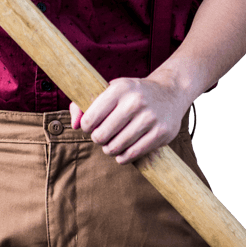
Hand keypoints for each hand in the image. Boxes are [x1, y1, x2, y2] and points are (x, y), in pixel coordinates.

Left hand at [69, 76, 189, 163]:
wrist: (170, 92)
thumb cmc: (132, 93)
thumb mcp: (109, 90)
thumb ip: (84, 104)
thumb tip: (75, 125)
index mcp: (119, 89)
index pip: (90, 119)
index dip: (87, 127)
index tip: (91, 127)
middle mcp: (135, 102)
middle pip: (102, 135)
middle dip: (98, 139)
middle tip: (102, 136)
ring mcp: (150, 118)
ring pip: (116, 147)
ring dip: (110, 150)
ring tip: (112, 144)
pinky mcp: (161, 133)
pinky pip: (133, 154)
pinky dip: (123, 157)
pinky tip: (123, 151)